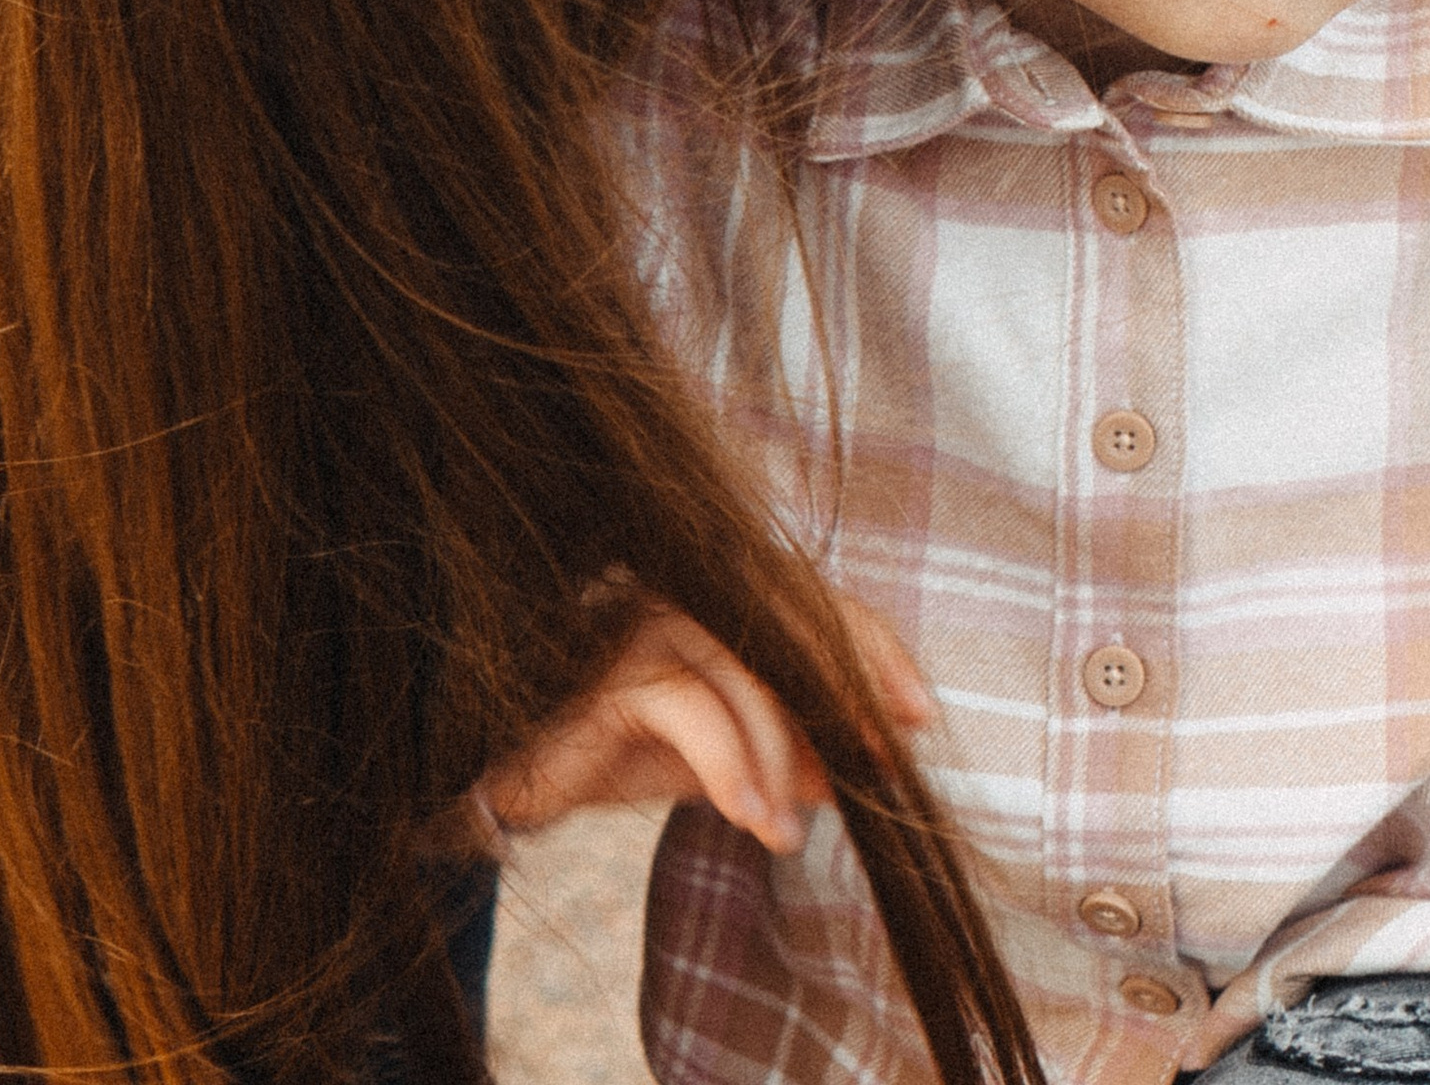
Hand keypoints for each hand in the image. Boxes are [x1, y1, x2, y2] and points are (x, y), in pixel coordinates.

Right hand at [470, 597, 933, 852]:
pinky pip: (692, 712)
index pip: (813, 607)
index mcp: (716, 601)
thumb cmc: (612, 752)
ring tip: (788, 834)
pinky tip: (749, 819)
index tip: (921, 715)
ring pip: (746, 676)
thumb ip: (779, 754)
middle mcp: (686, 594)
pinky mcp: (613, 672)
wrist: (508, 775)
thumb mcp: (713, 760)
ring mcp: (647, 624)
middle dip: (847, 690)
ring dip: (778, 761)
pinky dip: (729, 769)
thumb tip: (849, 775)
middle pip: (792, 624)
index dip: (873, 652)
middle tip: (880, 760)